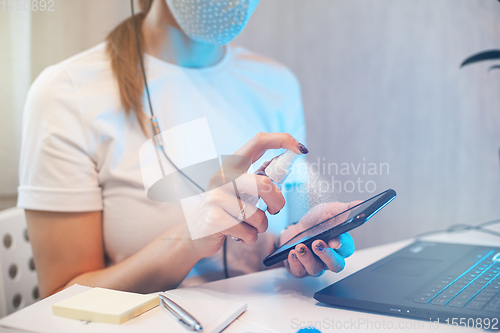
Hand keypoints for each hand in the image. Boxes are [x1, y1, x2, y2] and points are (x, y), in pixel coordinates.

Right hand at [186, 133, 305, 259]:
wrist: (195, 235)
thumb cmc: (223, 211)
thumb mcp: (237, 189)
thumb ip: (257, 179)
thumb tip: (281, 166)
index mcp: (231, 166)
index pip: (258, 142)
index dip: (282, 140)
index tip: (301, 149)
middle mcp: (222, 177)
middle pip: (264, 185)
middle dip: (277, 202)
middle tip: (275, 210)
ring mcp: (216, 197)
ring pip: (258, 215)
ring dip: (260, 226)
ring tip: (247, 225)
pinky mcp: (214, 219)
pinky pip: (248, 232)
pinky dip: (249, 238)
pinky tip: (237, 235)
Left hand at [280, 201, 360, 277]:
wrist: (295, 230)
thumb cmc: (315, 223)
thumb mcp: (328, 211)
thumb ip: (343, 209)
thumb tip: (359, 203)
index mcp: (340, 245)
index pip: (347, 249)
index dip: (342, 246)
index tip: (335, 241)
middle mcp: (330, 258)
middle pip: (335, 265)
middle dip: (326, 255)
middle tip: (317, 244)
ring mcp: (315, 265)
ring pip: (316, 269)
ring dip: (307, 258)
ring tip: (300, 246)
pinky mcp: (301, 270)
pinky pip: (299, 271)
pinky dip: (295, 262)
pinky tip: (292, 253)